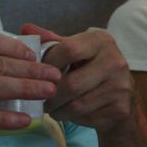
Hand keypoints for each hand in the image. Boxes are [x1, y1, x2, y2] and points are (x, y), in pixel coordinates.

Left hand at [21, 23, 135, 133]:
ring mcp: (120, 86)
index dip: (48, 64)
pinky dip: (71, 118)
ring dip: (58, 110)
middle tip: (40, 99)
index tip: (38, 74)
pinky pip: (86, 117)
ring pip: (77, 105)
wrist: (121, 94)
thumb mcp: (74, 50)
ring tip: (51, 108)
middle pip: (71, 84)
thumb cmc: (90, 67)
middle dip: (50, 95)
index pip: (68, 49)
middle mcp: (115, 61)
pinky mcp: (121, 108)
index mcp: (101, 41)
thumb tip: (25, 28)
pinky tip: (68, 113)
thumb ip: (51, 40)